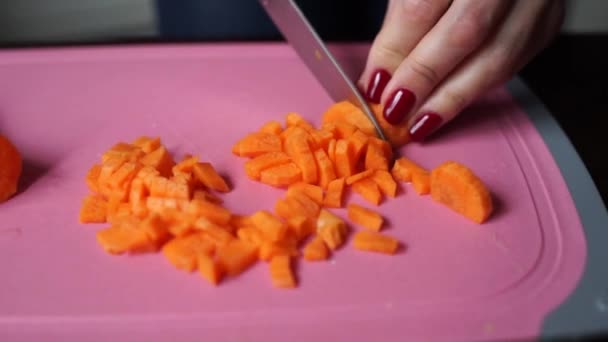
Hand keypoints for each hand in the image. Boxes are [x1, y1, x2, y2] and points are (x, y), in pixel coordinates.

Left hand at [358, 0, 563, 140]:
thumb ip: (400, 24)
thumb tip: (380, 80)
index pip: (422, 6)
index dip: (396, 51)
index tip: (375, 85)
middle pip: (468, 32)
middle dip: (425, 78)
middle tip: (395, 111)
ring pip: (498, 57)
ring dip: (453, 97)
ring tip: (420, 121)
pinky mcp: (550, 20)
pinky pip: (514, 63)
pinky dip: (477, 87)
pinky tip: (451, 102)